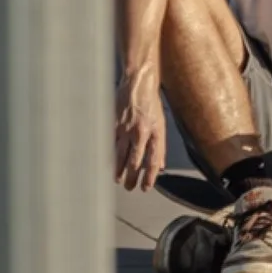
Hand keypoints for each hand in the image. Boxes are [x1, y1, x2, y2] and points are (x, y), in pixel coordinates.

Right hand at [115, 65, 167, 189]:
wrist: (137, 84)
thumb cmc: (151, 103)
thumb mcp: (161, 124)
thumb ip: (160, 146)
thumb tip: (160, 166)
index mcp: (155, 133)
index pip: (152, 161)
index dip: (149, 177)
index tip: (146, 187)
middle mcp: (141, 133)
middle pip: (135, 162)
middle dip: (132, 177)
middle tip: (130, 187)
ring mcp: (126, 130)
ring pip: (121, 156)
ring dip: (120, 170)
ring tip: (119, 180)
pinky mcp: (115, 126)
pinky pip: (112, 146)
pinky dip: (111, 157)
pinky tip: (110, 164)